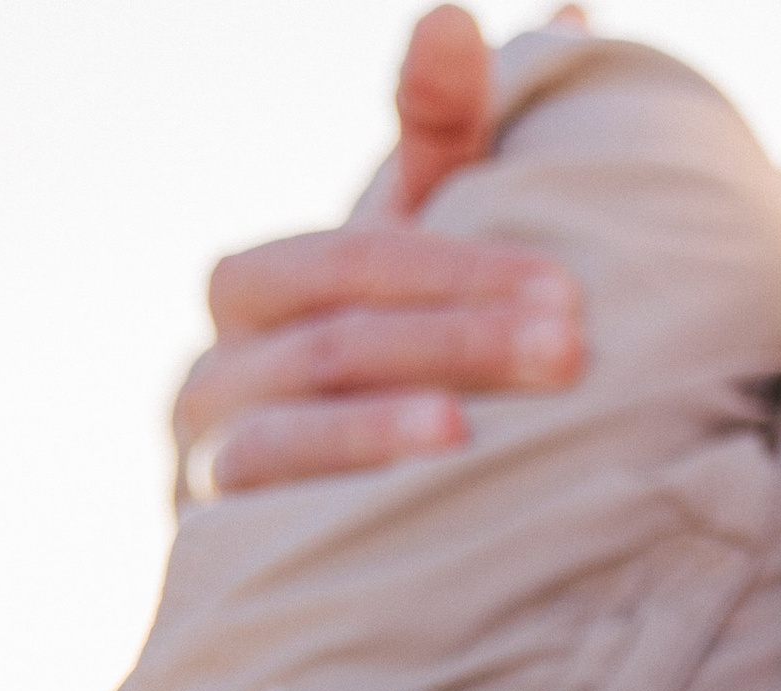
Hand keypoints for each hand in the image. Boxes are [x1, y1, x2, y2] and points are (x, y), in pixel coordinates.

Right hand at [171, 7, 587, 498]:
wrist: (310, 547)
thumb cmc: (378, 376)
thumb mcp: (413, 255)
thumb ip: (452, 138)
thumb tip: (532, 13)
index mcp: (262, 283)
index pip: (359, 254)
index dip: (463, 266)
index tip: (568, 287)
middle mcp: (220, 358)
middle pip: (341, 330)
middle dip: (458, 334)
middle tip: (569, 351)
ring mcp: (211, 448)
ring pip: (304, 406)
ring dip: (401, 408)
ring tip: (481, 423)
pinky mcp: (216, 531)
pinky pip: (274, 488)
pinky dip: (351, 473)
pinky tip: (430, 474)